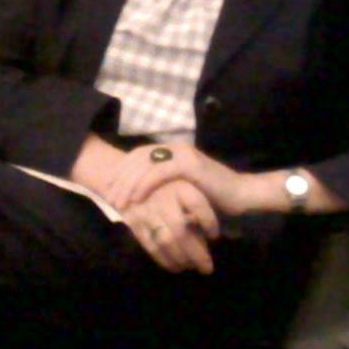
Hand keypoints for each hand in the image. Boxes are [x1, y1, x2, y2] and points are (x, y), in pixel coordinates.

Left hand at [112, 141, 254, 215]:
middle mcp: (176, 147)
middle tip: (109, 197)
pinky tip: (136, 198)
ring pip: (145, 164)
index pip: (138, 155)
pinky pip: (159, 172)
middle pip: (137, 158)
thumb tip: (135, 194)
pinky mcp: (189, 165)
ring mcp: (183, 154)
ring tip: (118, 201)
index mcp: (172, 151)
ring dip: (128, 183)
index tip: (109, 189)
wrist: (240, 195)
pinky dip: (144, 184)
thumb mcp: (180, 188)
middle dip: (120, 178)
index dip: (121, 171)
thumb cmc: (211, 196)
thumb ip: (162, 185)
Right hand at [124, 180, 219, 273]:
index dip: (209, 221)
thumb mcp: (184, 183)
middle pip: (181, 230)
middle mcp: (163, 197)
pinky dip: (164, 259)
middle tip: (207, 268)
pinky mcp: (135, 223)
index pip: (198, 203)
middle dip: (196, 253)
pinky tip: (174, 266)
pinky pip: (151, 245)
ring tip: (192, 267)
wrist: (128, 176)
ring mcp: (147, 211)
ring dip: (180, 259)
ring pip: (165, 241)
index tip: (214, 235)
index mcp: (179, 184)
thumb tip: (208, 235)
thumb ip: (195, 206)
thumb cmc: (166, 183)